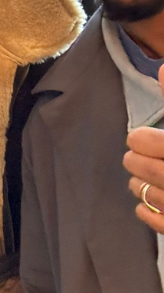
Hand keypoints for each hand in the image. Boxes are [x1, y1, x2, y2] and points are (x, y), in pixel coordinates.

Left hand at [123, 65, 163, 233]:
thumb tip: (162, 70)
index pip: (151, 142)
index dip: (142, 140)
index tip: (138, 137)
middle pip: (148, 169)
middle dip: (137, 161)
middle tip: (132, 156)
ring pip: (152, 195)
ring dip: (140, 186)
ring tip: (138, 179)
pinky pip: (162, 222)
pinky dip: (148, 213)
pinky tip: (146, 205)